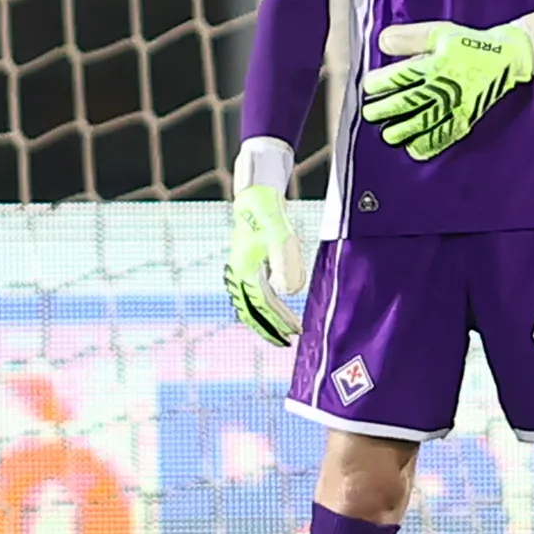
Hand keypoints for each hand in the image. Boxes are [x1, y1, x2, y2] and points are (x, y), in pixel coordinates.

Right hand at [226, 181, 308, 346]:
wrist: (255, 192)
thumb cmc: (268, 210)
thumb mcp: (280, 234)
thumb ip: (285, 262)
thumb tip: (288, 292)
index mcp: (245, 268)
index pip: (263, 304)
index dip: (279, 320)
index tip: (294, 332)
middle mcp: (239, 272)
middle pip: (251, 310)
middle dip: (268, 328)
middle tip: (286, 341)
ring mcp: (240, 268)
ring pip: (248, 304)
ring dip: (264, 319)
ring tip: (281, 330)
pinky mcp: (245, 263)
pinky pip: (251, 293)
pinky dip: (261, 306)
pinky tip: (274, 308)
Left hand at [359, 20, 533, 159]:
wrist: (507, 58)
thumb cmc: (470, 43)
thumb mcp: (440, 33)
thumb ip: (410, 38)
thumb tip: (382, 42)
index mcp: (437, 63)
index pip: (401, 76)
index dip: (380, 83)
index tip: (369, 86)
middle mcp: (445, 87)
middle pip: (407, 103)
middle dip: (385, 110)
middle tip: (370, 113)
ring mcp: (456, 105)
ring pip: (423, 123)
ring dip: (402, 131)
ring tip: (388, 135)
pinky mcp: (466, 118)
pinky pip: (444, 135)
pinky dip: (428, 144)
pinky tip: (414, 148)